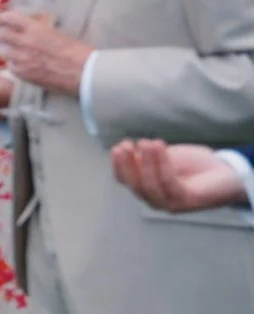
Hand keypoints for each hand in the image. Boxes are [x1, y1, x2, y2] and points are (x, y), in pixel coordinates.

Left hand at [0, 11, 90, 96]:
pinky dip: (12, 64)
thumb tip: (30, 28)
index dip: (4, 18)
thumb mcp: (57, 34)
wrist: (86, 74)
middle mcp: (25, 42)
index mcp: (36, 29)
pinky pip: (10, 66)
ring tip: (11, 50)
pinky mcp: (23, 74)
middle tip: (7, 36)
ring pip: (1, 50)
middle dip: (3, 34)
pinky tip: (20, 64)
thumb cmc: (78, 52)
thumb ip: (40, 31)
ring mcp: (22, 59)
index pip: (9, 18)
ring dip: (5, 49)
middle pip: (1, 34)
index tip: (3, 19)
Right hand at [111, 140, 250, 213]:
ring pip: (149, 186)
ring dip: (145, 162)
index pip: (125, 180)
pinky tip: (160, 147)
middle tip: (128, 144)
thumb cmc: (193, 165)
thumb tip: (128, 150)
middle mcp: (156, 200)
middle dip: (128, 164)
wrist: (226, 172)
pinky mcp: (186, 200)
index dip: (119, 164)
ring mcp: (171, 204)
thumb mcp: (164, 157)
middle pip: (134, 185)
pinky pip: (169, 182)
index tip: (119, 146)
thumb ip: (146, 158)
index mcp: (147, 189)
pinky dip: (162, 164)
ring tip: (148, 142)